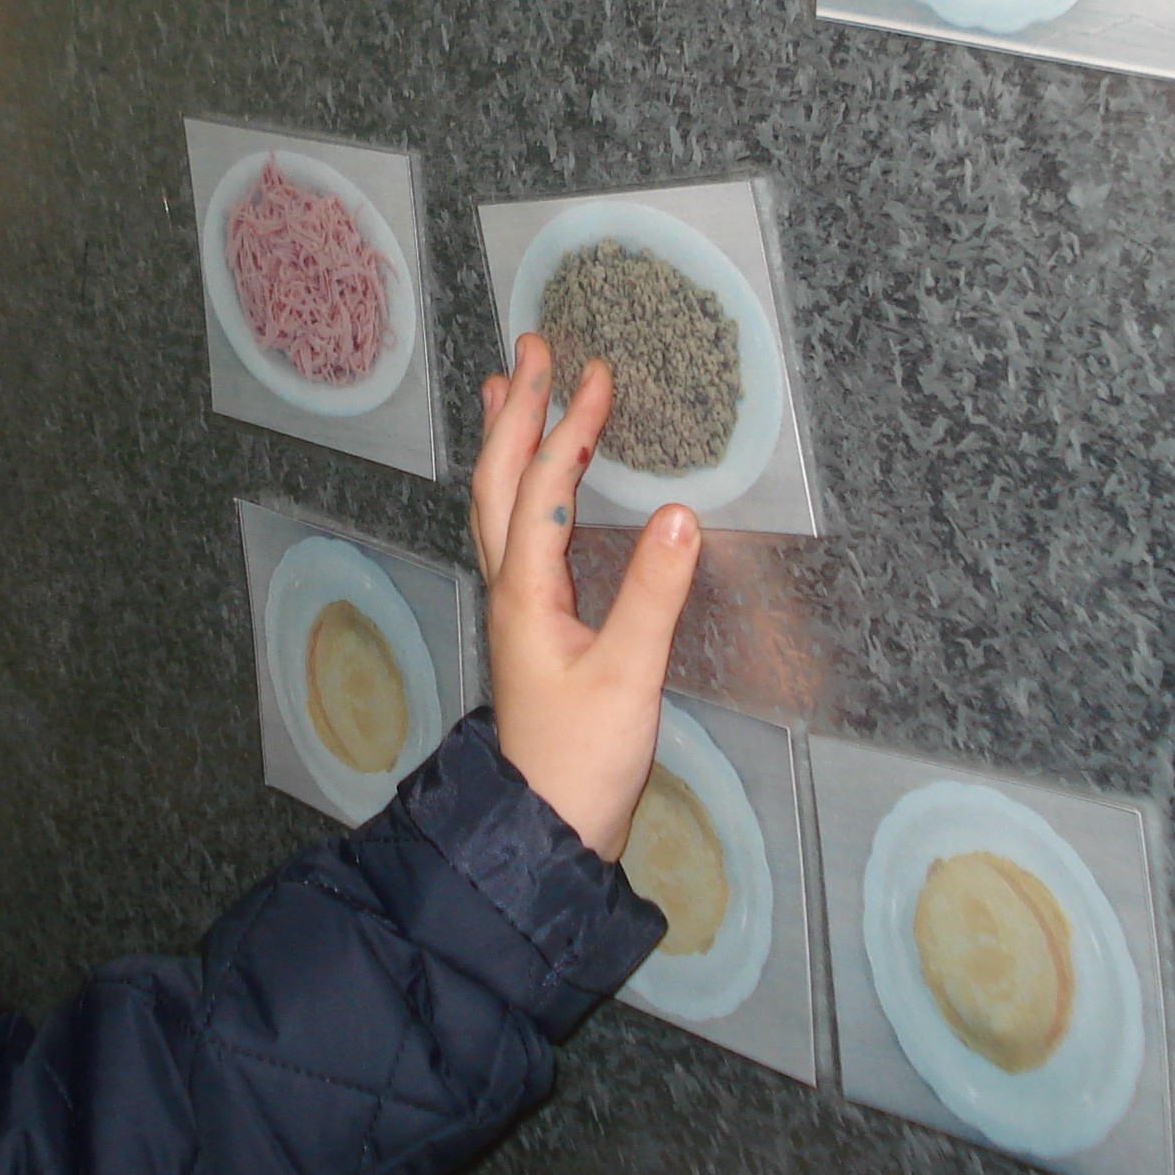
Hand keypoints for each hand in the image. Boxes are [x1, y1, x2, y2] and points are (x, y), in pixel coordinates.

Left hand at [469, 333, 699, 862]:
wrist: (547, 826)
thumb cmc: (583, 762)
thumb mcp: (629, 679)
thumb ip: (653, 597)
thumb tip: (677, 515)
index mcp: (527, 594)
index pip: (543, 490)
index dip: (568, 427)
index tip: (594, 372)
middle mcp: (511, 590)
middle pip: (499, 482)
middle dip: (516, 411)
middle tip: (531, 348)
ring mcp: (516, 607)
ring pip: (497, 504)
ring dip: (506, 442)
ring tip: (506, 388)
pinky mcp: (532, 625)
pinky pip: (515, 531)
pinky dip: (521, 485)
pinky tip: (534, 482)